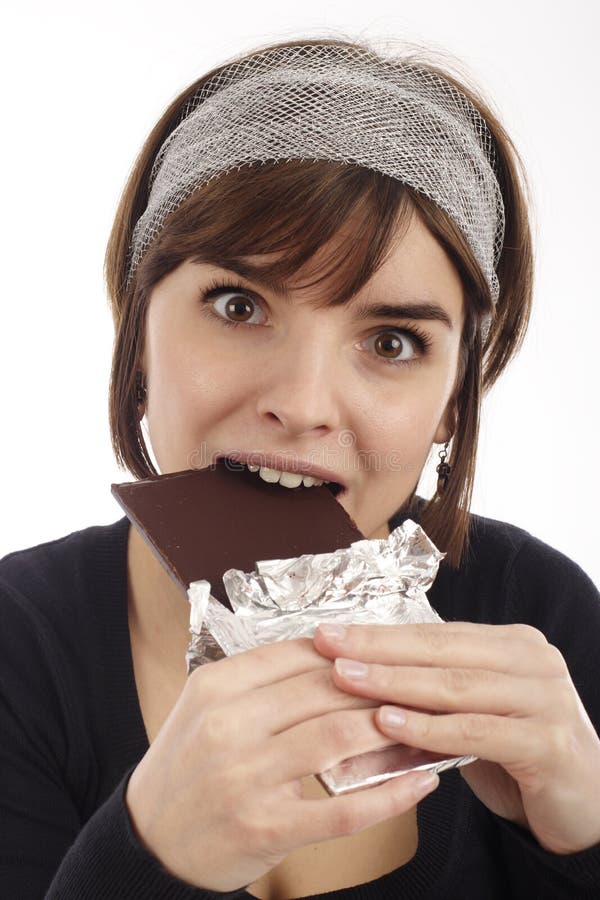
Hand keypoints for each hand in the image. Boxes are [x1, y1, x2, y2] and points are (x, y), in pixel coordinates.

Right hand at [125, 638, 439, 890]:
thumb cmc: (188, 765)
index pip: (298, 654)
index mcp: (217, 687)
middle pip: (325, 690)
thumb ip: (259, 679)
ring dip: (392, 731)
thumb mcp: (208, 706)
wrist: (149, 839)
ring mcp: (247, 778)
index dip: (350, 652)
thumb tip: (332, 654)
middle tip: (418, 686)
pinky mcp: (266, 827)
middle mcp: (229, 726)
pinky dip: (390, 795)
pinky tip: (420, 783)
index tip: (385, 654)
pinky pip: (342, 809)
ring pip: (338, 738)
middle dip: (380, 686)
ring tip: (425, 725)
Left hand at [313, 621, 599, 854]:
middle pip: (441, 650)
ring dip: (394, 682)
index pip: (436, 633)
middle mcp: (532, 660)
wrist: (586, 806)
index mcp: (512, 644)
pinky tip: (387, 722)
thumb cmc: (519, 753)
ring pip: (456, 685)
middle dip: (378, 647)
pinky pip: (477, 730)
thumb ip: (433, 695)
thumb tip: (359, 681)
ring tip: (346, 678)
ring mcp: (545, 697)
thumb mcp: (474, 714)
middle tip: (327, 644)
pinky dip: (429, 727)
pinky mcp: (549, 741)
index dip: (381, 632)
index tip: (330, 631)